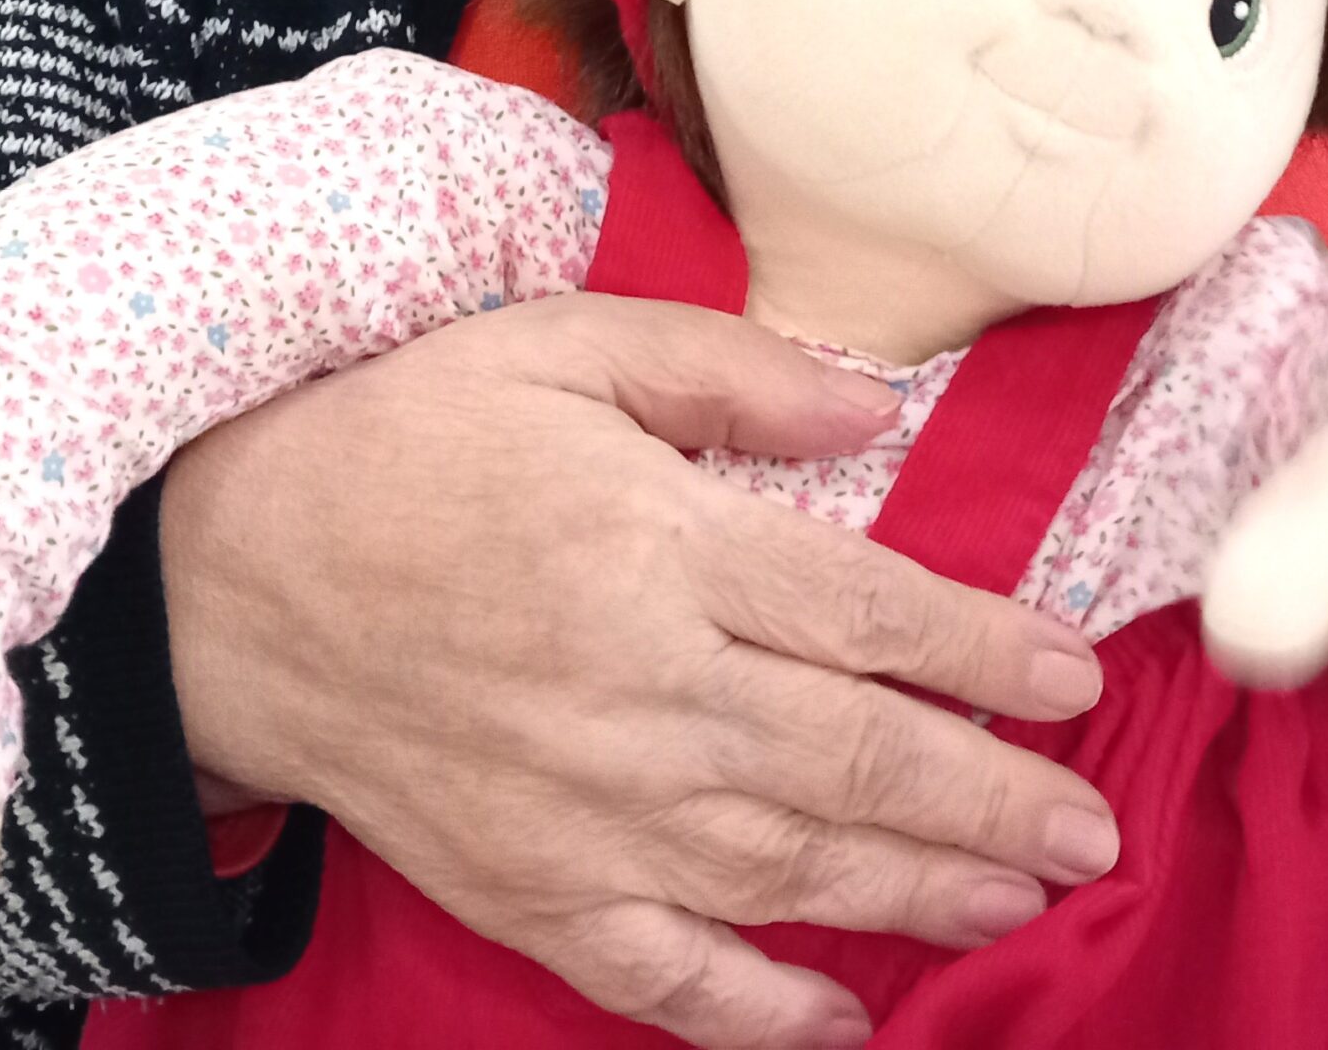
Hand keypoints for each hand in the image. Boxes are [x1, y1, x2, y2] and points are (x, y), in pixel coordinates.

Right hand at [161, 292, 1118, 1049]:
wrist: (234, 577)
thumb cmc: (409, 442)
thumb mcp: (563, 345)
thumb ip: (728, 372)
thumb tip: (874, 410)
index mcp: (662, 550)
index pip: (870, 612)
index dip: (987, 650)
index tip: (1074, 673)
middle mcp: (647, 694)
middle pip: (860, 756)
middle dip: (995, 795)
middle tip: (1092, 823)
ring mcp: (589, 812)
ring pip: (795, 868)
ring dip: (924, 890)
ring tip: (1024, 894)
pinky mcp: (528, 889)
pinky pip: (667, 975)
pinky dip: (763, 1015)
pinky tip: (849, 1027)